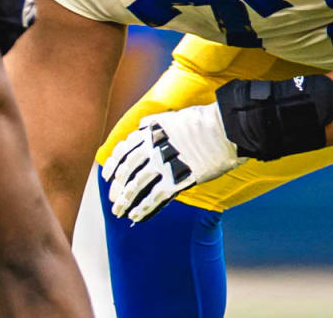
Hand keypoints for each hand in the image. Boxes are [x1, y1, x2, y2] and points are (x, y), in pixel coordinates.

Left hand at [102, 104, 244, 223]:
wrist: (226, 128)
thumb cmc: (206, 121)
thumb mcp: (175, 116)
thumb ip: (157, 122)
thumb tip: (143, 124)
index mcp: (152, 131)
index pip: (124, 150)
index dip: (113, 165)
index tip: (106, 176)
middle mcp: (154, 147)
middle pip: (127, 169)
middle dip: (117, 186)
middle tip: (112, 199)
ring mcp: (164, 163)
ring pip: (136, 184)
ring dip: (126, 200)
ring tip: (119, 211)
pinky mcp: (178, 178)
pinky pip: (155, 197)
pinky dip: (143, 209)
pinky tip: (135, 217)